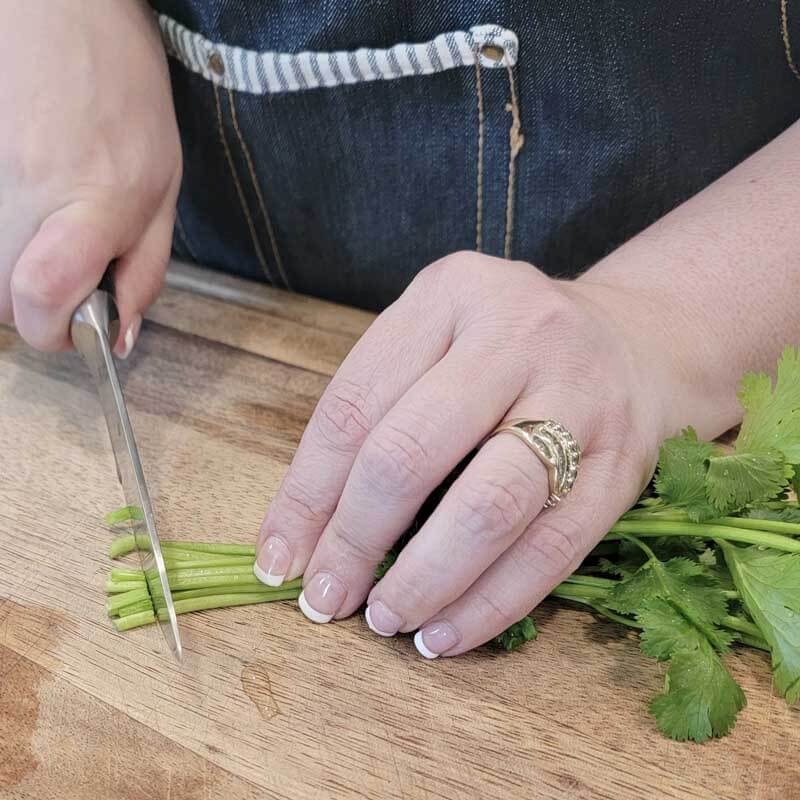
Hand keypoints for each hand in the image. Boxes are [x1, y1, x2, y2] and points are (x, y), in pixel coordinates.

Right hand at [0, 0, 180, 354]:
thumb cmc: (124, 91)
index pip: (42, 300)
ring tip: (51, 223)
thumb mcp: (164, 188)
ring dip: (15, 268)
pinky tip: (26, 198)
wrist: (59, 6)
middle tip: (71, 270)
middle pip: (2, 299)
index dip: (56, 333)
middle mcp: (22, 191)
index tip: (78, 328)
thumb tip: (124, 334)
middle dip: (38, 305)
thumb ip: (146, 268)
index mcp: (93, 202)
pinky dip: (1, 233)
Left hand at [255, 251, 707, 656]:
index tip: (280, 559)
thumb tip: (301, 534)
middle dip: (356, 540)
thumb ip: (374, 415)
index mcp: (449, 294)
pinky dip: (491, 603)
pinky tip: (448, 635)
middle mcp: (518, 334)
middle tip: (328, 597)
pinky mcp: (621, 464)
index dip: (307, 494)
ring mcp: (580, 397)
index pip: (354, 406)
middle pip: (412, 452)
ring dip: (424, 580)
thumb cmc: (505, 351)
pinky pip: (552, 549)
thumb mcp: (435, 343)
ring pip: (486, 506)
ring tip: (385, 620)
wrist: (633, 343)